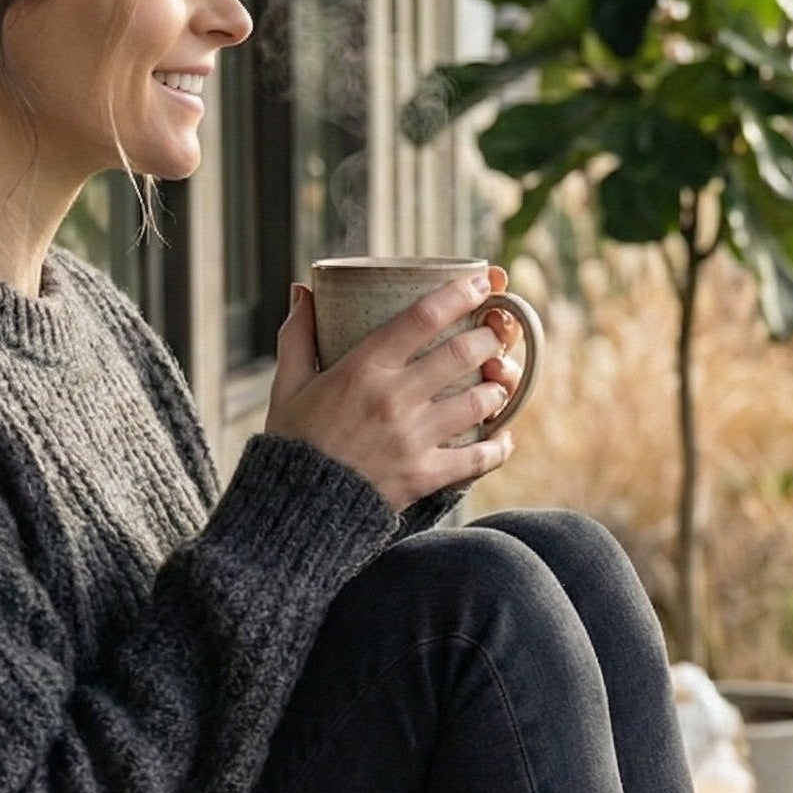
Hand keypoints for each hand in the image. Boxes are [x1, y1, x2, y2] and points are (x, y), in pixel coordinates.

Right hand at [264, 265, 518, 513]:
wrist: (296, 510)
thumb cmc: (293, 442)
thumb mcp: (288, 385)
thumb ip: (298, 336)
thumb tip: (303, 291)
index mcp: (363, 368)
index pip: (423, 317)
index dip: (461, 293)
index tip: (483, 282)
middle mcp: (394, 398)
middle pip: (464, 353)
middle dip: (492, 337)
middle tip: (500, 332)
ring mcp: (414, 438)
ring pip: (480, 400)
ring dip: (499, 386)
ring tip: (499, 380)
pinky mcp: (426, 475)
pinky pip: (479, 458)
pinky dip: (499, 445)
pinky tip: (504, 436)